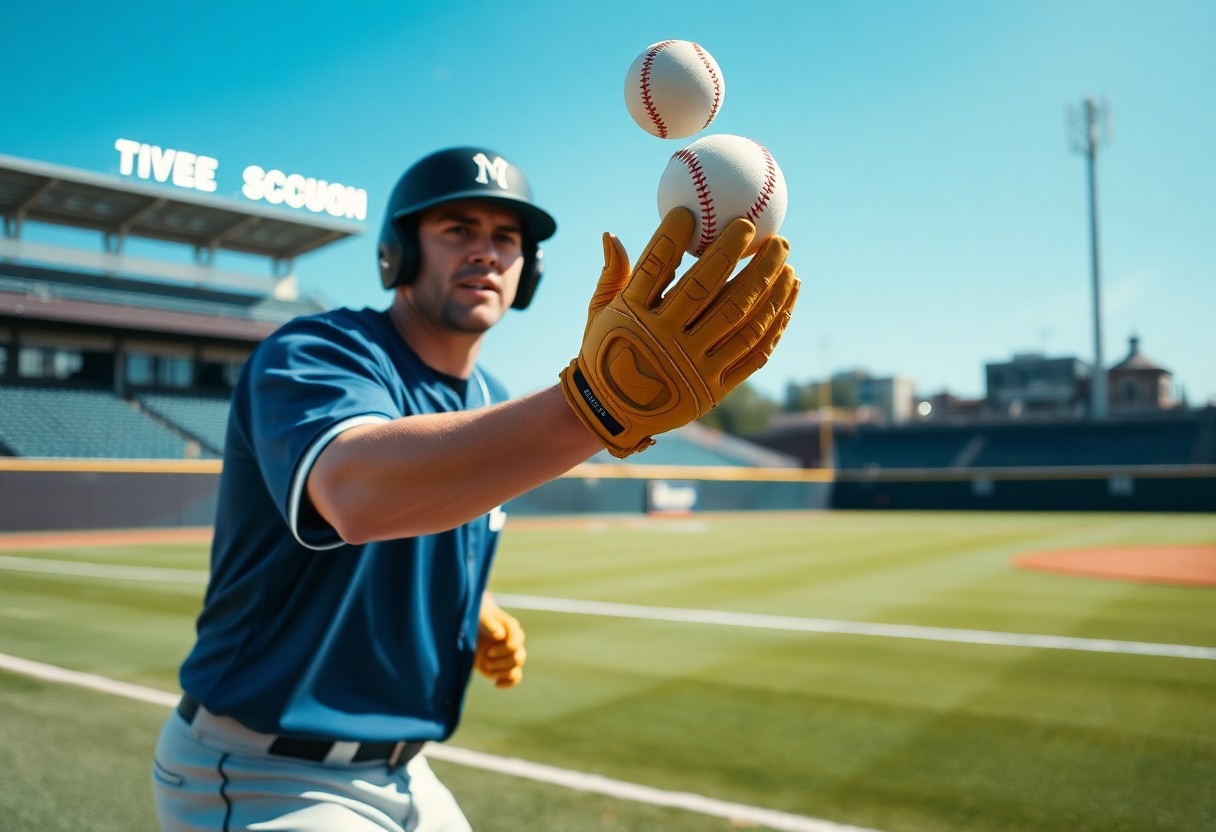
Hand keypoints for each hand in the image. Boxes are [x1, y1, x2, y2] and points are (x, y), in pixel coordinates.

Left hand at [475, 600, 525, 688]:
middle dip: (501, 661)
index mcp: (511, 628)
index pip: (518, 640)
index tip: (489, 650)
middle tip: (486, 656)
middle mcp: (514, 642)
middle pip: (519, 657)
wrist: (467, 626)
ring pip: (516, 670)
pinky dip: (508, 683)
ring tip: (486, 664)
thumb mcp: (480, 615)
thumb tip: (500, 635)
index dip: (505, 649)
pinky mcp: (503, 667)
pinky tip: (496, 684)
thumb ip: (489, 623)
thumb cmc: (475, 616)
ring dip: (500, 671)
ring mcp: (509, 656)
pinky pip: (515, 678)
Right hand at [560, 207, 798, 456]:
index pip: (654, 268)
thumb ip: (611, 275)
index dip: (672, 238)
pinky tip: (788, 294)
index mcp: (632, 316)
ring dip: (766, 284)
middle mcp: (662, 339)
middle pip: (705, 288)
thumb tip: (610, 235)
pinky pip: (753, 352)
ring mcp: (690, 366)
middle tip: (753, 227)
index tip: (690, 212)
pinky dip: (775, 321)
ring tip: (784, 258)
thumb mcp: (599, 315)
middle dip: (732, 252)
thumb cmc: (606, 352)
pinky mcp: (713, 389)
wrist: (610, 413)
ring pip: (738, 318)